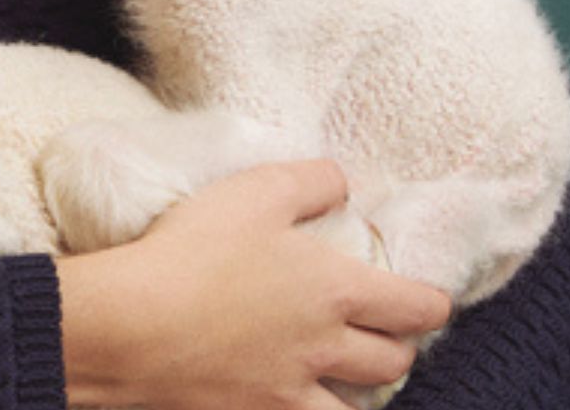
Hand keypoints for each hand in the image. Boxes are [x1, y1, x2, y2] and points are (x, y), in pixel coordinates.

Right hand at [55, 161, 451, 409]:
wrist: (135, 326)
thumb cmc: (196, 251)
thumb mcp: (255, 190)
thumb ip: (310, 182)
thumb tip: (342, 183)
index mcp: (336, 290)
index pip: (416, 306)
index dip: (433, 303)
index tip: (434, 300)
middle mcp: (325, 348)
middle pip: (392, 363)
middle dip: (399, 349)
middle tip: (388, 335)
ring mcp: (291, 392)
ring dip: (358, 393)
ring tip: (346, 379)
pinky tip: (295, 402)